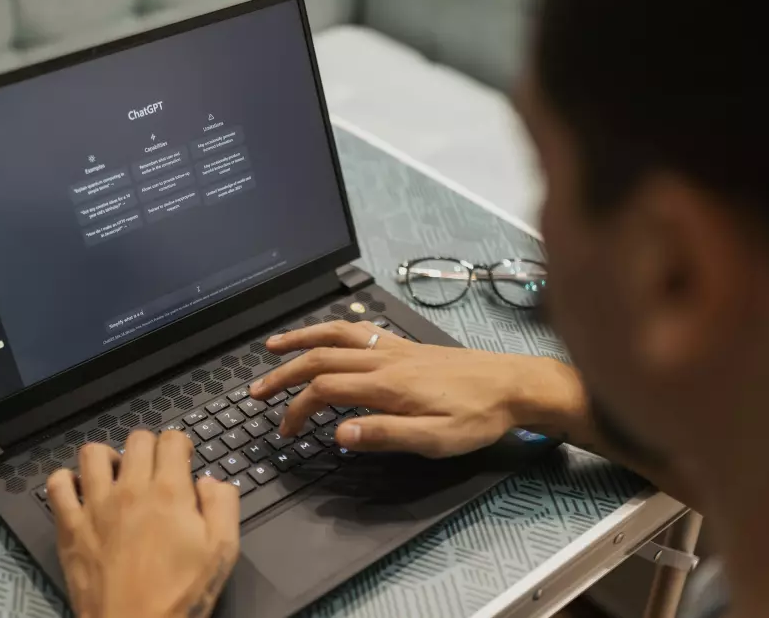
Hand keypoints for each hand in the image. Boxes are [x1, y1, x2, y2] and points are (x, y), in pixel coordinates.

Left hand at [46, 431, 239, 617]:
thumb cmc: (180, 595)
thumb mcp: (222, 550)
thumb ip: (223, 505)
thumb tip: (210, 481)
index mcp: (169, 492)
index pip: (171, 439)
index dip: (180, 447)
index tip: (181, 463)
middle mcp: (130, 490)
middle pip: (137, 439)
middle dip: (151, 449)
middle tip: (155, 472)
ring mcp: (94, 506)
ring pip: (93, 453)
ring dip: (109, 458)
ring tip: (118, 477)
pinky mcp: (69, 527)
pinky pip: (57, 485)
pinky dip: (67, 481)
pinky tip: (82, 493)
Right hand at [247, 321, 586, 457]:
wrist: (513, 386)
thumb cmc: (477, 417)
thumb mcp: (433, 439)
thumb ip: (383, 434)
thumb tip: (338, 433)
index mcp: (385, 385)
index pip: (324, 390)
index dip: (296, 409)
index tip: (285, 430)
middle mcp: (384, 359)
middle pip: (319, 358)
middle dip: (283, 374)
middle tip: (256, 390)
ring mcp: (394, 348)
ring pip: (336, 335)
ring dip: (301, 340)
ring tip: (273, 346)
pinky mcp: (405, 346)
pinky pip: (358, 330)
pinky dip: (331, 329)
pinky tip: (326, 335)